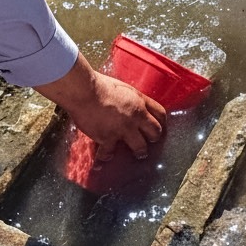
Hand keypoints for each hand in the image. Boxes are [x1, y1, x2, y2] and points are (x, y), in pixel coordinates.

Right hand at [34, 54, 166, 160]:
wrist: (84, 91)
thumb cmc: (99, 85)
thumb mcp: (122, 88)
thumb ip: (130, 98)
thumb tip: (130, 103)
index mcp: (139, 101)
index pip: (160, 113)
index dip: (161, 121)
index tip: (159, 126)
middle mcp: (135, 116)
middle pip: (155, 131)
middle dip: (154, 137)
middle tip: (151, 140)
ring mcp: (123, 129)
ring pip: (141, 147)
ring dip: (140, 152)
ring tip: (139, 154)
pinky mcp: (108, 138)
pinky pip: (109, 153)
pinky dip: (106, 157)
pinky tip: (104, 160)